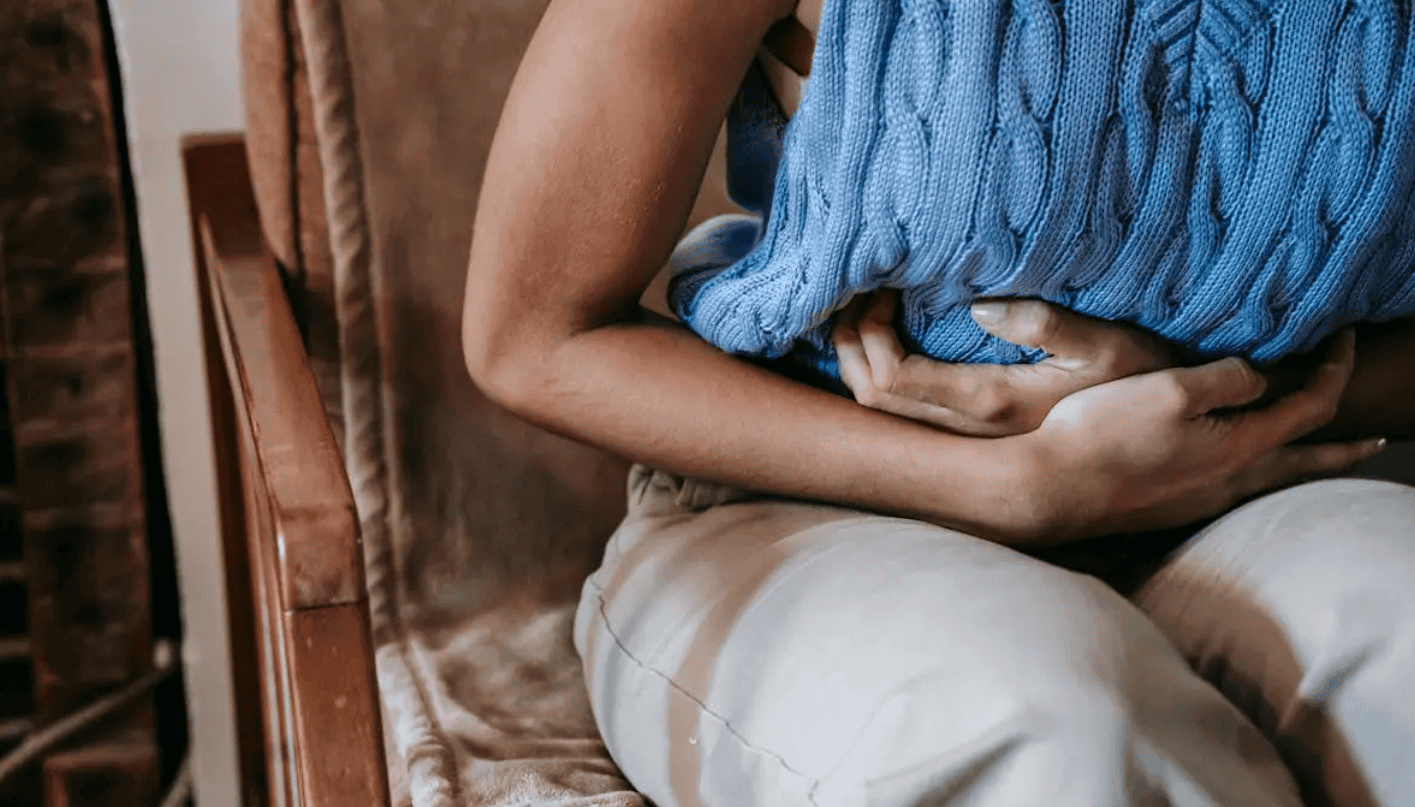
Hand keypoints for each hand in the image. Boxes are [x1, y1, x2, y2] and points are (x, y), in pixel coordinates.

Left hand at [831, 290, 1179, 435]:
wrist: (1165, 436)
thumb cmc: (1145, 381)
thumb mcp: (1111, 345)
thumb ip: (1048, 325)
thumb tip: (979, 308)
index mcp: (992, 403)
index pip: (893, 379)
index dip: (868, 335)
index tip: (881, 287)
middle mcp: (970, 430)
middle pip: (871, 397)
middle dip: (850, 342)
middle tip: (858, 290)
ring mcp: (969, 436)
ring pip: (881, 408)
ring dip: (859, 358)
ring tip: (865, 308)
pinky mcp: (975, 432)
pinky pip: (904, 409)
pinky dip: (880, 370)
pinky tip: (888, 337)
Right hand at [1022, 330, 1387, 541]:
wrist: (1049, 489)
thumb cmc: (1104, 435)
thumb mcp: (1171, 388)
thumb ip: (1227, 378)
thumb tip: (1256, 378)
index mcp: (1239, 447)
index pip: (1311, 406)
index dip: (1335, 369)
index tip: (1344, 338)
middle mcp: (1229, 481)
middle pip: (1305, 463)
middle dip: (1343, 448)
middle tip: (1377, 442)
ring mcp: (1198, 500)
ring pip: (1270, 480)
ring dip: (1302, 464)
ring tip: (1316, 458)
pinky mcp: (1169, 507)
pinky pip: (1234, 488)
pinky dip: (1258, 474)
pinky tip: (1238, 471)